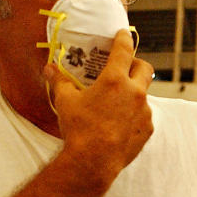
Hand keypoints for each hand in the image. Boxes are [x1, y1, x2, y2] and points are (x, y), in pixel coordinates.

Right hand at [46, 30, 153, 181]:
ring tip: (118, 101)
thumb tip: (49, 69)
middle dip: (137, 63)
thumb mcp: (66, 102)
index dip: (123, 39)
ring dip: (134, 92)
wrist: (94, 162)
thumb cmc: (79, 129)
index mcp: (115, 80)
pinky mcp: (147, 129)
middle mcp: (135, 92)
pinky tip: (121, 122)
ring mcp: (144, 111)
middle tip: (126, 66)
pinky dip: (135, 114)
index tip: (123, 34)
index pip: (124, 50)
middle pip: (145, 68)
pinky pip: (144, 116)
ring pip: (144, 94)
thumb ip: (60, 82)